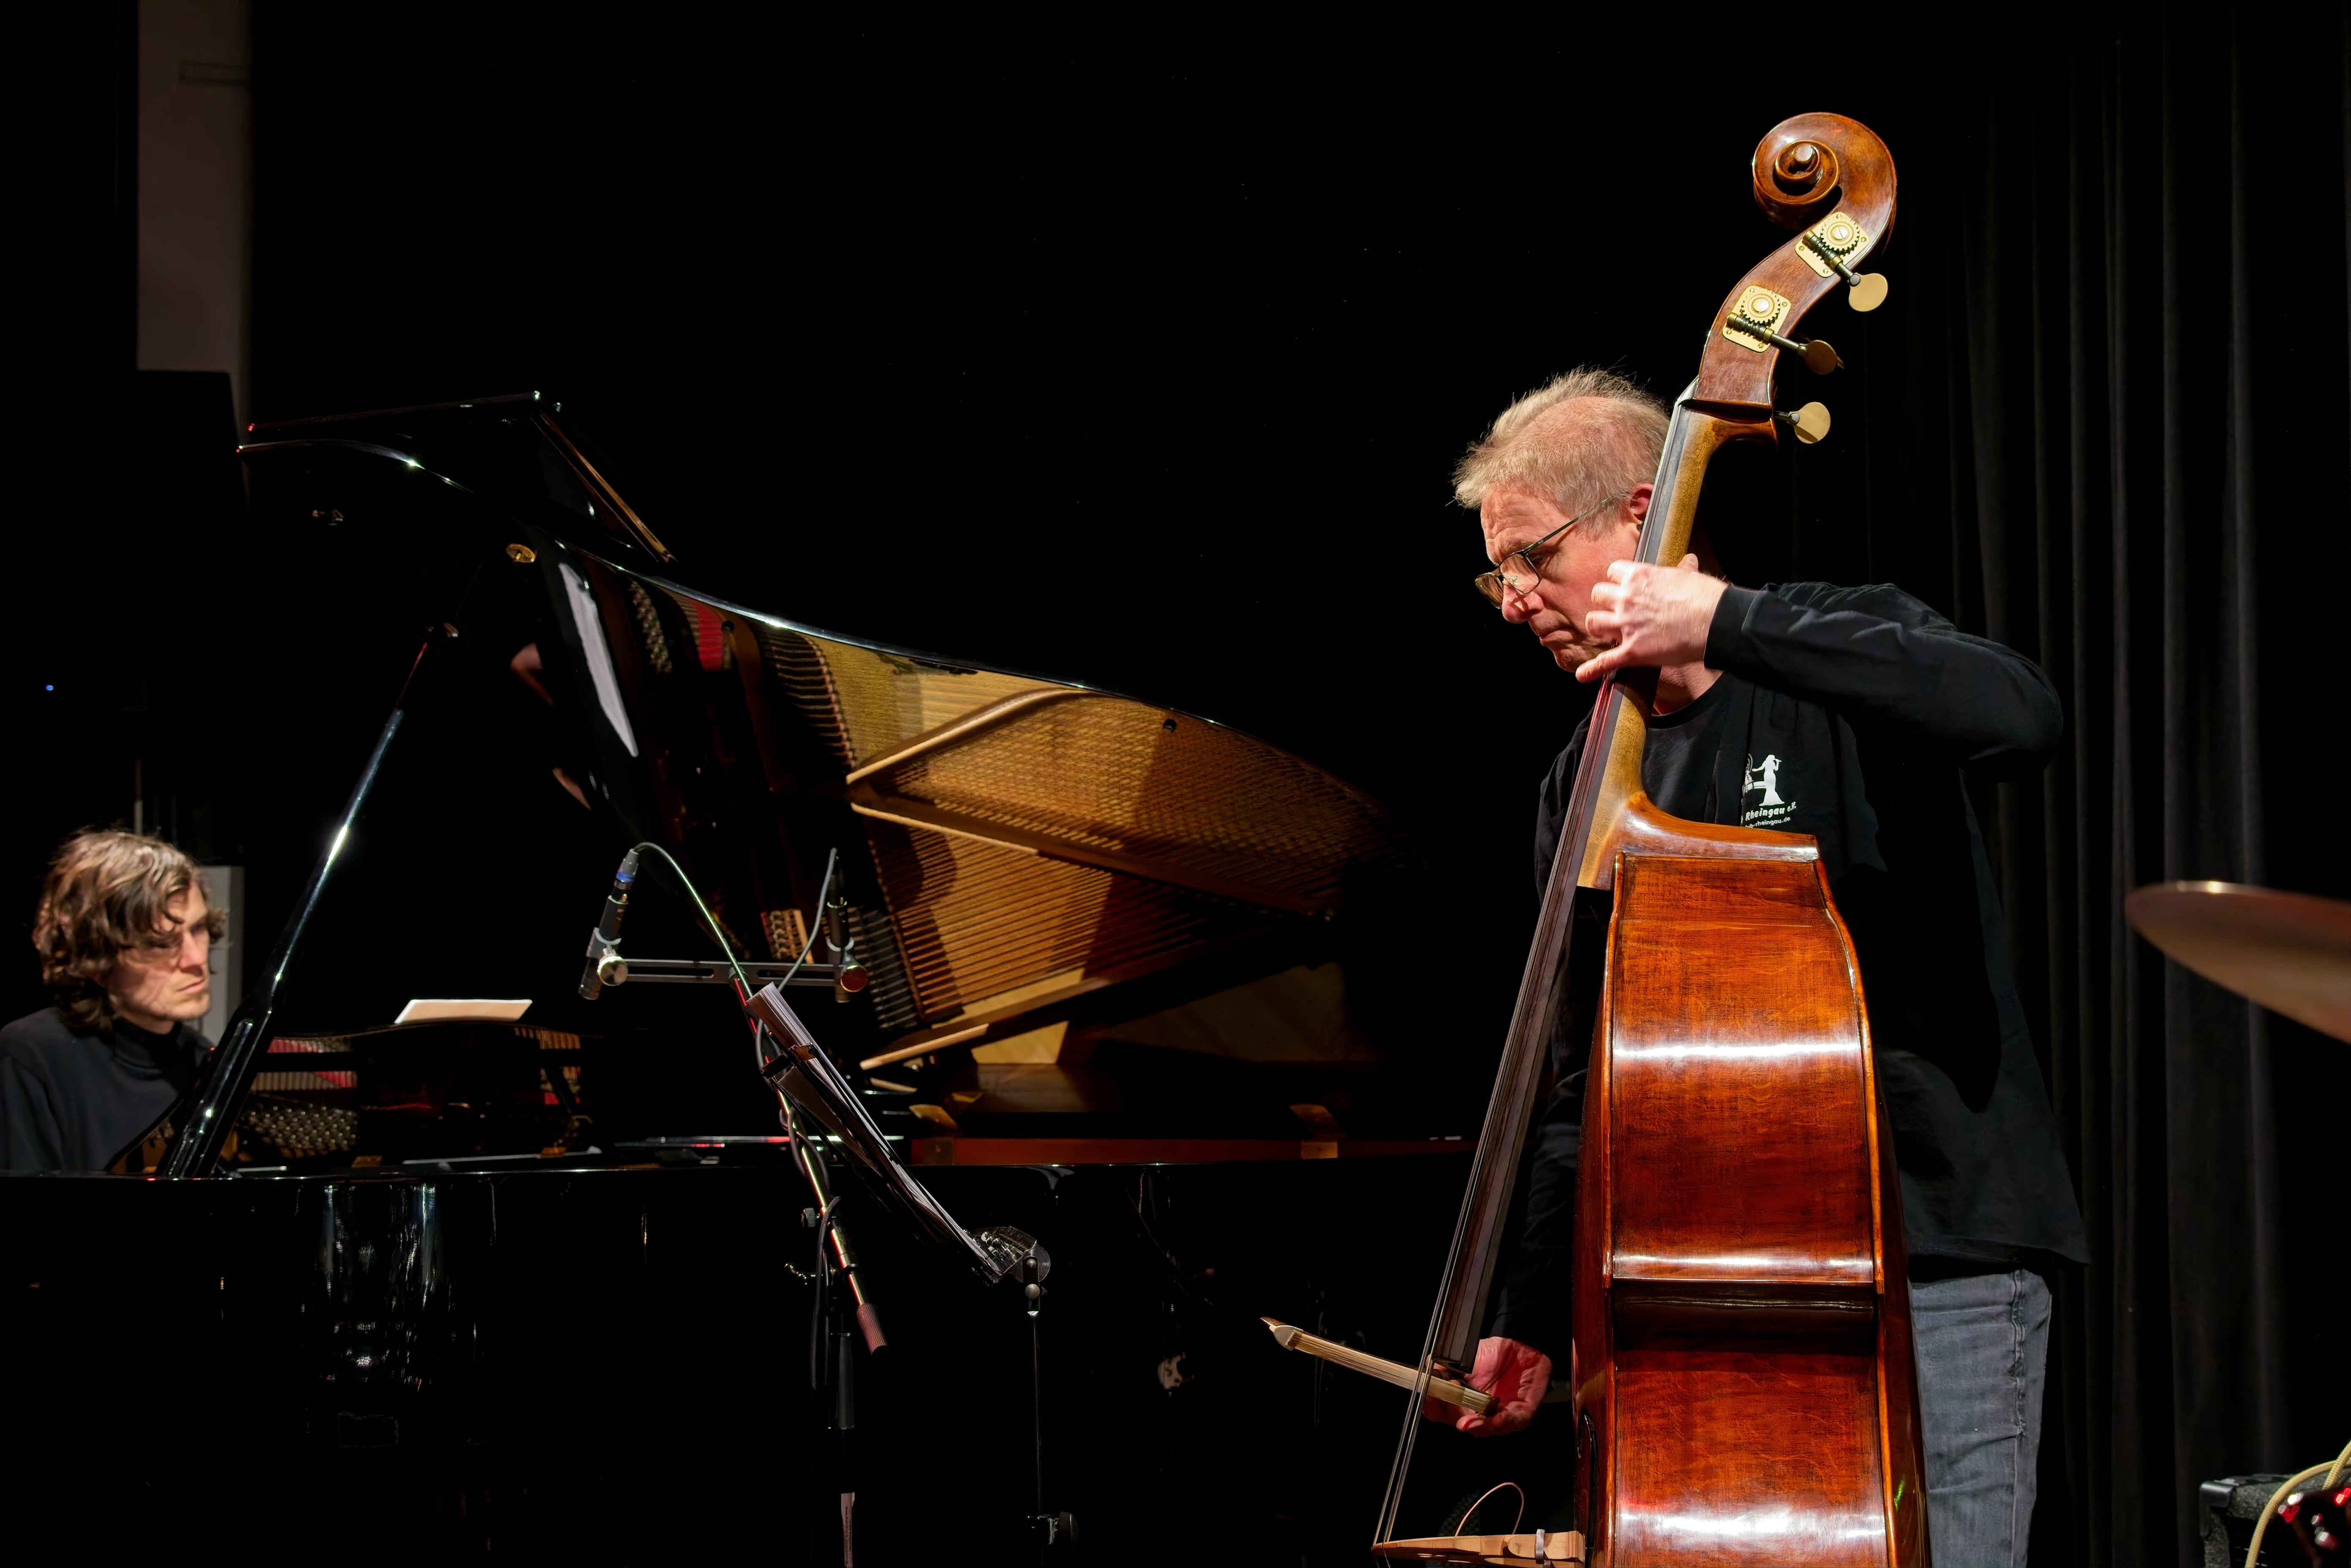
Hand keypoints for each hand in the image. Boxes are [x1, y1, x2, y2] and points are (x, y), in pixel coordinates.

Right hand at [1422, 1335, 1551, 1436]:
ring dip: (1480, 1425)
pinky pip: (1514, 1421)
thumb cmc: (1491, 1354)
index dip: (1432, 1406)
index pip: (1439, 1410)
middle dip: (1460, 1421)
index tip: (1430, 1397)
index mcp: (1459, 1398)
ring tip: (1473, 1420)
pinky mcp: (1521, 1412)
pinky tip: (1498, 1418)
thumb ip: (1444, 1365)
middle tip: (1456, 1414)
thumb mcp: (1464, 1357)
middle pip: (1464, 1424)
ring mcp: (1499, 1414)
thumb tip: (1429, 1370)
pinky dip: (1505, 1421)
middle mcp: (1478, 1410)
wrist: (1520, 1348)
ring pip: (1488, 1428)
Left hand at [1575, 554, 1726, 683]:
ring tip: (1606, 632)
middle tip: (1614, 610)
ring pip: (1594, 623)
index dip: (1617, 580)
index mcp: (1639, 576)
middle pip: (1598, 595)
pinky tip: (1582, 675)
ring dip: (1598, 627)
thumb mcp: (1690, 576)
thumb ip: (1682, 569)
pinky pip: (1605, 661)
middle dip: (1605, 602)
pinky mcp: (1632, 651)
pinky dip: (1592, 669)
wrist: (1715, 622)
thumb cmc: (1706, 597)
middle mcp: (1627, 599)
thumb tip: (1688, 560)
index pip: (1613, 571)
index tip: (1623, 587)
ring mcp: (1627, 625)